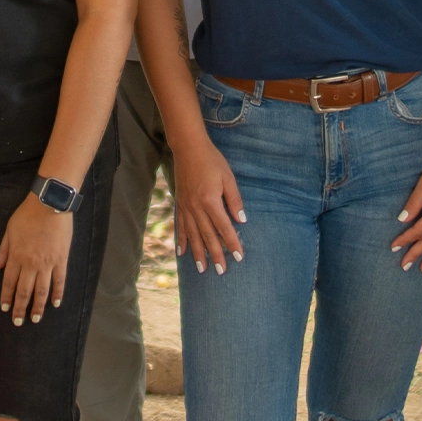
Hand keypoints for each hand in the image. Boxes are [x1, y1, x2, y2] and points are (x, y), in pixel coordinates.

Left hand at [0, 197, 75, 324]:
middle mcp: (31, 264)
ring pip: (42, 290)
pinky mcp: (62, 259)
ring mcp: (47, 263)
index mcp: (16, 257)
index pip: (9, 283)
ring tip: (36, 319)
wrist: (49, 205)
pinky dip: (58, 293)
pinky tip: (57, 303)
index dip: (7, 297)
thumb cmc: (27, 216)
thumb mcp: (9, 231)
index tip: (5, 309)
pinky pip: (60, 280)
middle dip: (20, 308)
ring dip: (38, 306)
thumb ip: (3, 251)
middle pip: (24, 291)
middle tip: (19, 322)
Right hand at [171, 135, 245, 273]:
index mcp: (210, 201)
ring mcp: (185, 208)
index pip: (224, 228)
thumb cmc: (212, 162)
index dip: (232, 243)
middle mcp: (196, 208)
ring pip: (193, 235)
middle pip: (207, 236)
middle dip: (215, 255)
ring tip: (203, 269)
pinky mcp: (180, 205)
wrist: (189, 149)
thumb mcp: (228, 178)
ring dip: (198, 253)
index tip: (239, 257)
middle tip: (221, 271)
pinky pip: (180, 227)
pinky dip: (182, 241)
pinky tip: (182, 252)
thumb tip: (242, 221)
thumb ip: (235, 200)